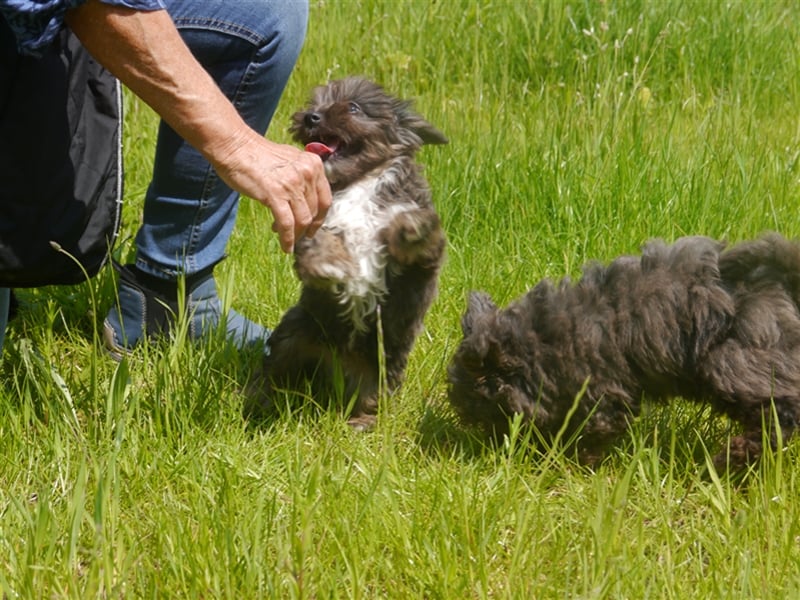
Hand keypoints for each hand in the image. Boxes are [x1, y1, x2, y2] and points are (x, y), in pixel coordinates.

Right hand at [213, 133, 331, 252]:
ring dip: (296, 234)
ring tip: (286, 239)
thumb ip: (303, 175)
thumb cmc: (258, 155)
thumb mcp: (290, 159)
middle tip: (298, 236)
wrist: (235, 147)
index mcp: (314, 164)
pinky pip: (287, 224)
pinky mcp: (275, 194)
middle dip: (306, 228)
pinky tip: (285, 246)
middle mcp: (307, 172)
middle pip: (314, 211)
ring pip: (302, 220)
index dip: (320, 218)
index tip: (314, 228)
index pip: (325, 199)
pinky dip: (287, 239)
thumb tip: (308, 199)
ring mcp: (292, 184)